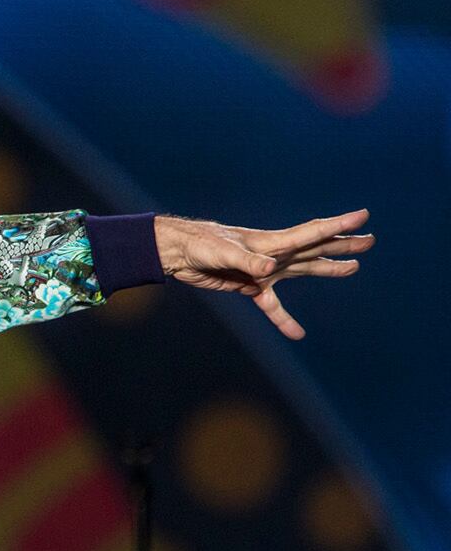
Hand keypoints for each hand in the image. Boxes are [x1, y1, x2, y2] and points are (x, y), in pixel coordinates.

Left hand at [154, 209, 373, 339]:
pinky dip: (284, 320)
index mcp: (272, 242)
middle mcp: (274, 254)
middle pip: (316, 249)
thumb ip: (247, 260)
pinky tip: (298, 334)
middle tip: (370, 241)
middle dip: (342, 245)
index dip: (338, 224)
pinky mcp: (250, 286)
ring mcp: (264, 270)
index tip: (363, 215)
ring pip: (303, 270)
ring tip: (353, 268)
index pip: (312, 233)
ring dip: (327, 268)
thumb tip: (269, 269)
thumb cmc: (200, 245)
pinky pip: (272, 306)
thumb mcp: (223, 252)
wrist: (179, 253)